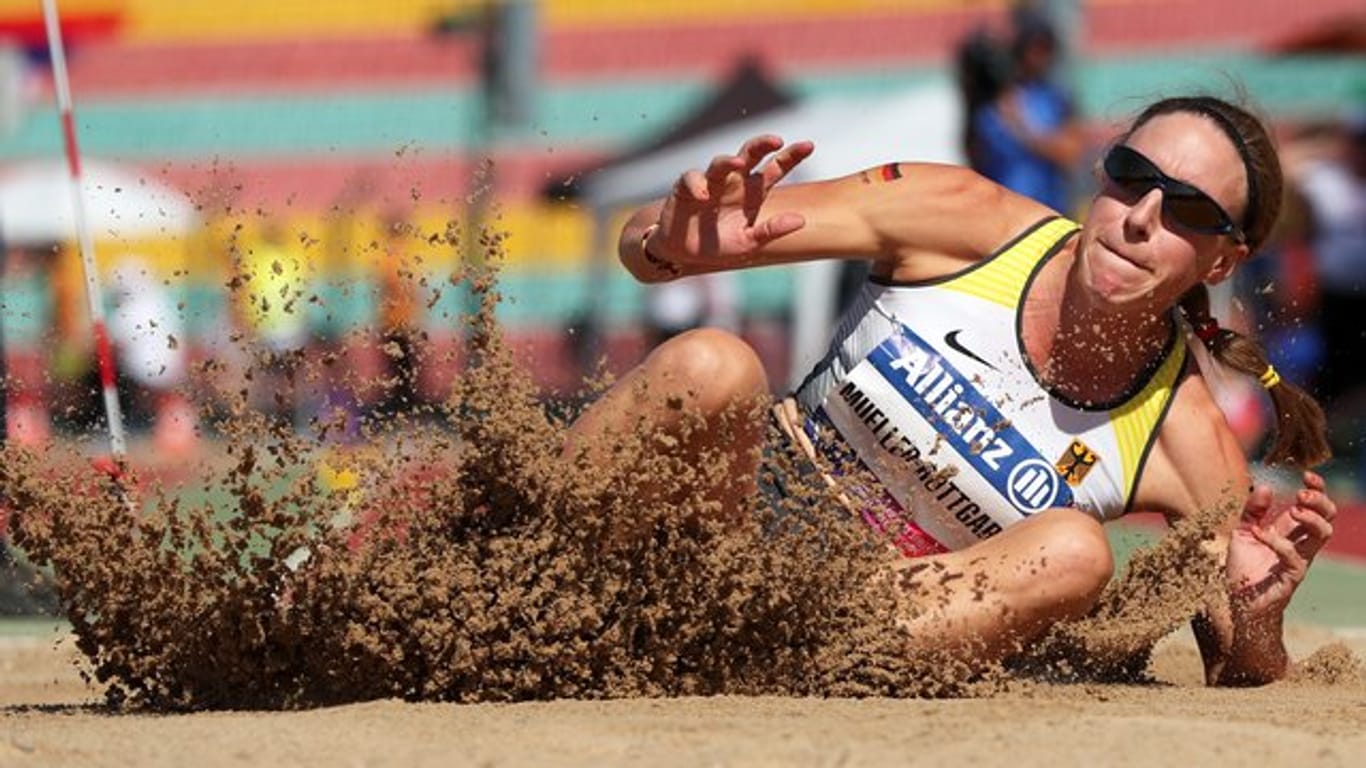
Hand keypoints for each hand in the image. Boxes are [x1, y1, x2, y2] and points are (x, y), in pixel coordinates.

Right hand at [649, 134, 812, 266]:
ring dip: (729, 160)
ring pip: (721, 163)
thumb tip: (801, 220)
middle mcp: (734, 182)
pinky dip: (697, 184)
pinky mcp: (686, 188)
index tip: (809, 145)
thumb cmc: (718, 245)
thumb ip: (772, 230)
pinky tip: (702, 197)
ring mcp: (711, 183)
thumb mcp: (749, 242)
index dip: (791, 156)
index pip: (775, 169)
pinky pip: (691, 178)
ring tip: (739, 163)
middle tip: (776, 140)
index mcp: (753, 192)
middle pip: (750, 154)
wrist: (682, 253)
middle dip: (762, 144)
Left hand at [1226, 471, 1335, 619]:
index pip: (1316, 506)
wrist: (1236, 599)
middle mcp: (1301, 543)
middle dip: (1319, 501)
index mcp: (1292, 530)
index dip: (1318, 489)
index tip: (1306, 475)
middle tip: (1301, 494)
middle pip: (1328, 517)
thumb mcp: (1243, 531)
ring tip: (1293, 509)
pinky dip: (1277, 541)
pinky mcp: (1292, 576)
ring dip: (1311, 519)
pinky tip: (1258, 533)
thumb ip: (1253, 511)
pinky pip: (1294, 556)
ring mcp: (1299, 559)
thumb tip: (1265, 487)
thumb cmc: (1244, 567)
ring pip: (1323, 535)